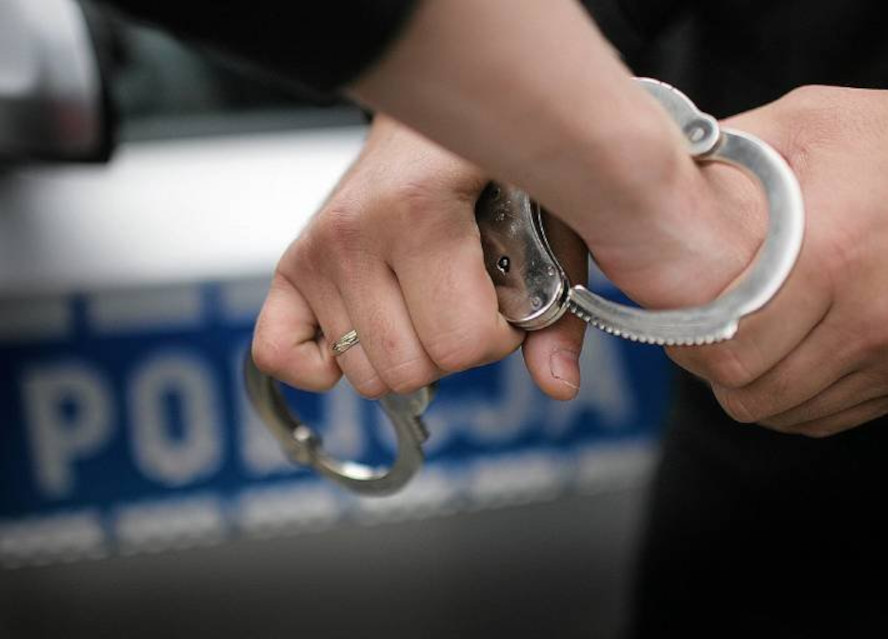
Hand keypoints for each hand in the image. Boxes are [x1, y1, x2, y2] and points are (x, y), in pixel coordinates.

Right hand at [251, 115, 588, 399]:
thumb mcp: (551, 227)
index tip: (506, 303)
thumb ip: (558, 314)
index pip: (460, 342)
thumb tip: (558, 384)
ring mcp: (316, 252)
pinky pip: (279, 355)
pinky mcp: (292, 268)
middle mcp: (353, 232)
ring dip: (407, 354)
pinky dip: (324, 365)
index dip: (499, 337)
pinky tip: (367, 333)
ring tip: (426, 303)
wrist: (437, 120)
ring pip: (365, 376)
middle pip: (410, 370)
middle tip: (467, 302)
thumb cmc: (496, 167)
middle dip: (455, 349)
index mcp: (418, 210)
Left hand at [669, 86, 887, 435]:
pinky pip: (835, 417)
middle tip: (704, 340)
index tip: (677, 325)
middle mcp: (869, 322)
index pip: (731, 351)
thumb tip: (667, 169)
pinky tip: (789, 363)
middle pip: (754, 396)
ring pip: (791, 416)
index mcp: (831, 259)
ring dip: (754, 391)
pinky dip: (799, 401)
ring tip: (746, 349)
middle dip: (714, 374)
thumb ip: (732, 150)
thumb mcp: (812, 120)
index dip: (689, 347)